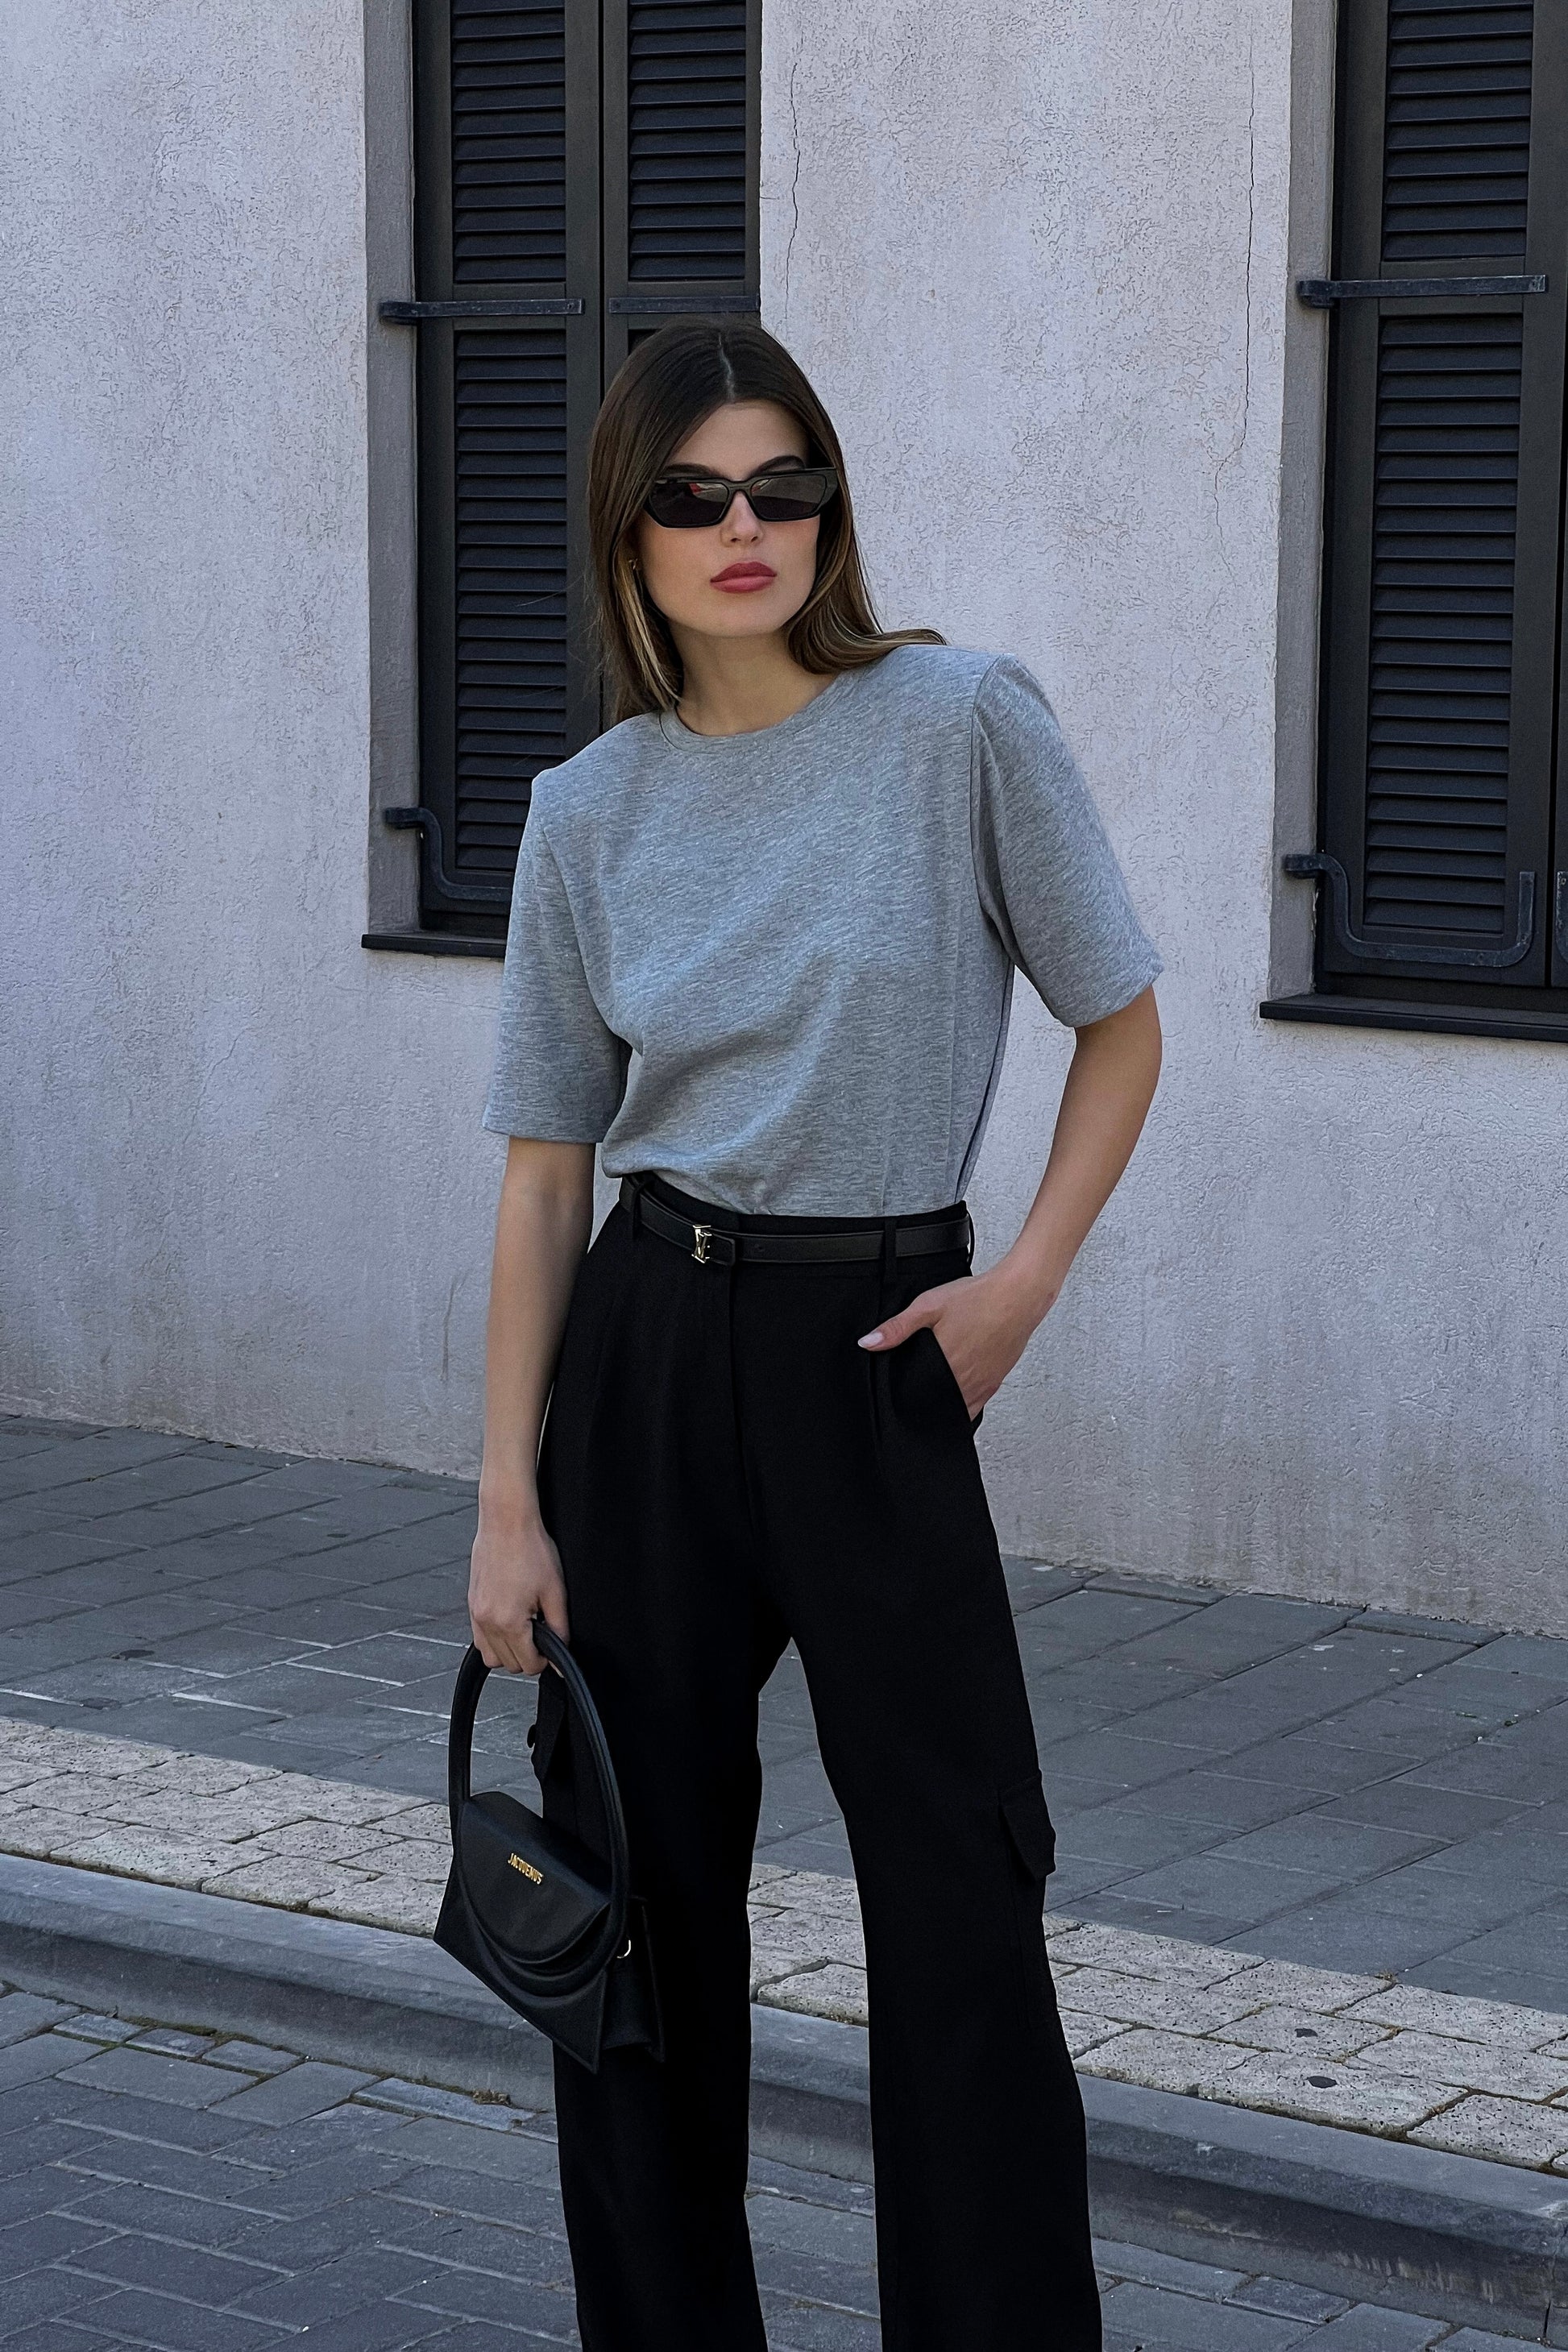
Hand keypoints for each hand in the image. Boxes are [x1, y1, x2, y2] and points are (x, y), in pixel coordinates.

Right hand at [468, 1506, 569, 1674]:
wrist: (507, 1522)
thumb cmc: (530, 1548)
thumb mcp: (555, 1592)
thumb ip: (559, 1629)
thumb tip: (562, 1654)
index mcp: (509, 1622)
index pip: (528, 1664)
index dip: (545, 1660)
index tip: (552, 1648)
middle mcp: (487, 1621)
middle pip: (508, 1664)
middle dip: (528, 1656)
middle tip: (542, 1634)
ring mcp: (476, 1613)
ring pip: (490, 1656)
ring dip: (508, 1651)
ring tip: (525, 1629)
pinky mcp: (471, 1604)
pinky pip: (479, 1637)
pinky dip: (494, 1638)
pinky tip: (510, 1620)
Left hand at [857, 1262, 1053, 1417]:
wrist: (1020, 1295)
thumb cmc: (980, 1298)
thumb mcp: (929, 1305)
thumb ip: (897, 1327)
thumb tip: (868, 1343)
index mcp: (946, 1365)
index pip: (917, 1397)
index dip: (905, 1400)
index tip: (898, 1396)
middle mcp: (966, 1380)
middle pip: (937, 1405)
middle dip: (923, 1403)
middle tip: (915, 1393)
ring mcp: (983, 1384)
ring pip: (957, 1408)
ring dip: (944, 1404)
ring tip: (934, 1392)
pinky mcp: (996, 1381)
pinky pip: (977, 1404)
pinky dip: (964, 1401)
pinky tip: (957, 1387)